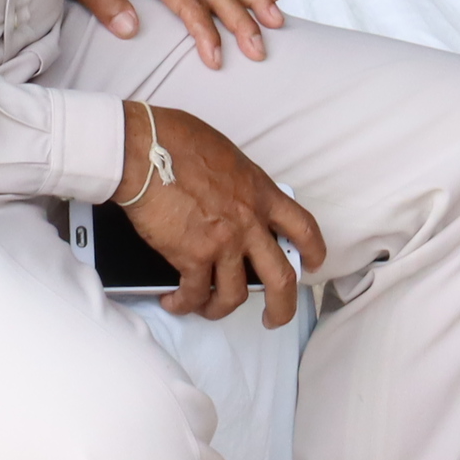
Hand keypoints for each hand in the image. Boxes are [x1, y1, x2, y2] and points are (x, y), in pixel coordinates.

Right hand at [117, 102, 327, 328]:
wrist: (145, 151)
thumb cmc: (178, 141)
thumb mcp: (228, 157)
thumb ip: (239, 186)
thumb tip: (233, 201)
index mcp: (261, 193)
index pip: (302, 227)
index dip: (313, 250)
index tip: (313, 263)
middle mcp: (248, 222)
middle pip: (281, 279)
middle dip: (282, 307)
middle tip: (275, 317)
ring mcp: (222, 243)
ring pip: (234, 296)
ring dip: (221, 309)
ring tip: (210, 309)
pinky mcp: (191, 256)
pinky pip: (194, 294)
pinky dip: (184, 303)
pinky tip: (175, 301)